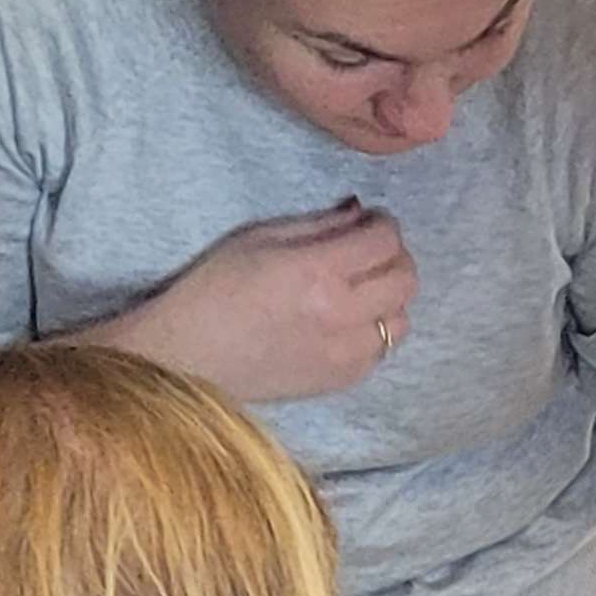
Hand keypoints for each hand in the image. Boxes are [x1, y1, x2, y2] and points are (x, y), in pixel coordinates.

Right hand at [84, 205, 415, 402]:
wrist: (189, 357)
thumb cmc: (214, 289)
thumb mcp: (259, 238)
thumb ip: (318, 226)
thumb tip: (360, 214)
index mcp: (316, 272)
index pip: (384, 241)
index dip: (386, 224)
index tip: (373, 221)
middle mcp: (340, 315)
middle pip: (406, 281)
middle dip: (396, 257)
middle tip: (372, 252)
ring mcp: (344, 354)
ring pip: (401, 321)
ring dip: (389, 299)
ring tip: (362, 291)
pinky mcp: (339, 381)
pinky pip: (380, 352)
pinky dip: (373, 332)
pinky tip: (346, 323)